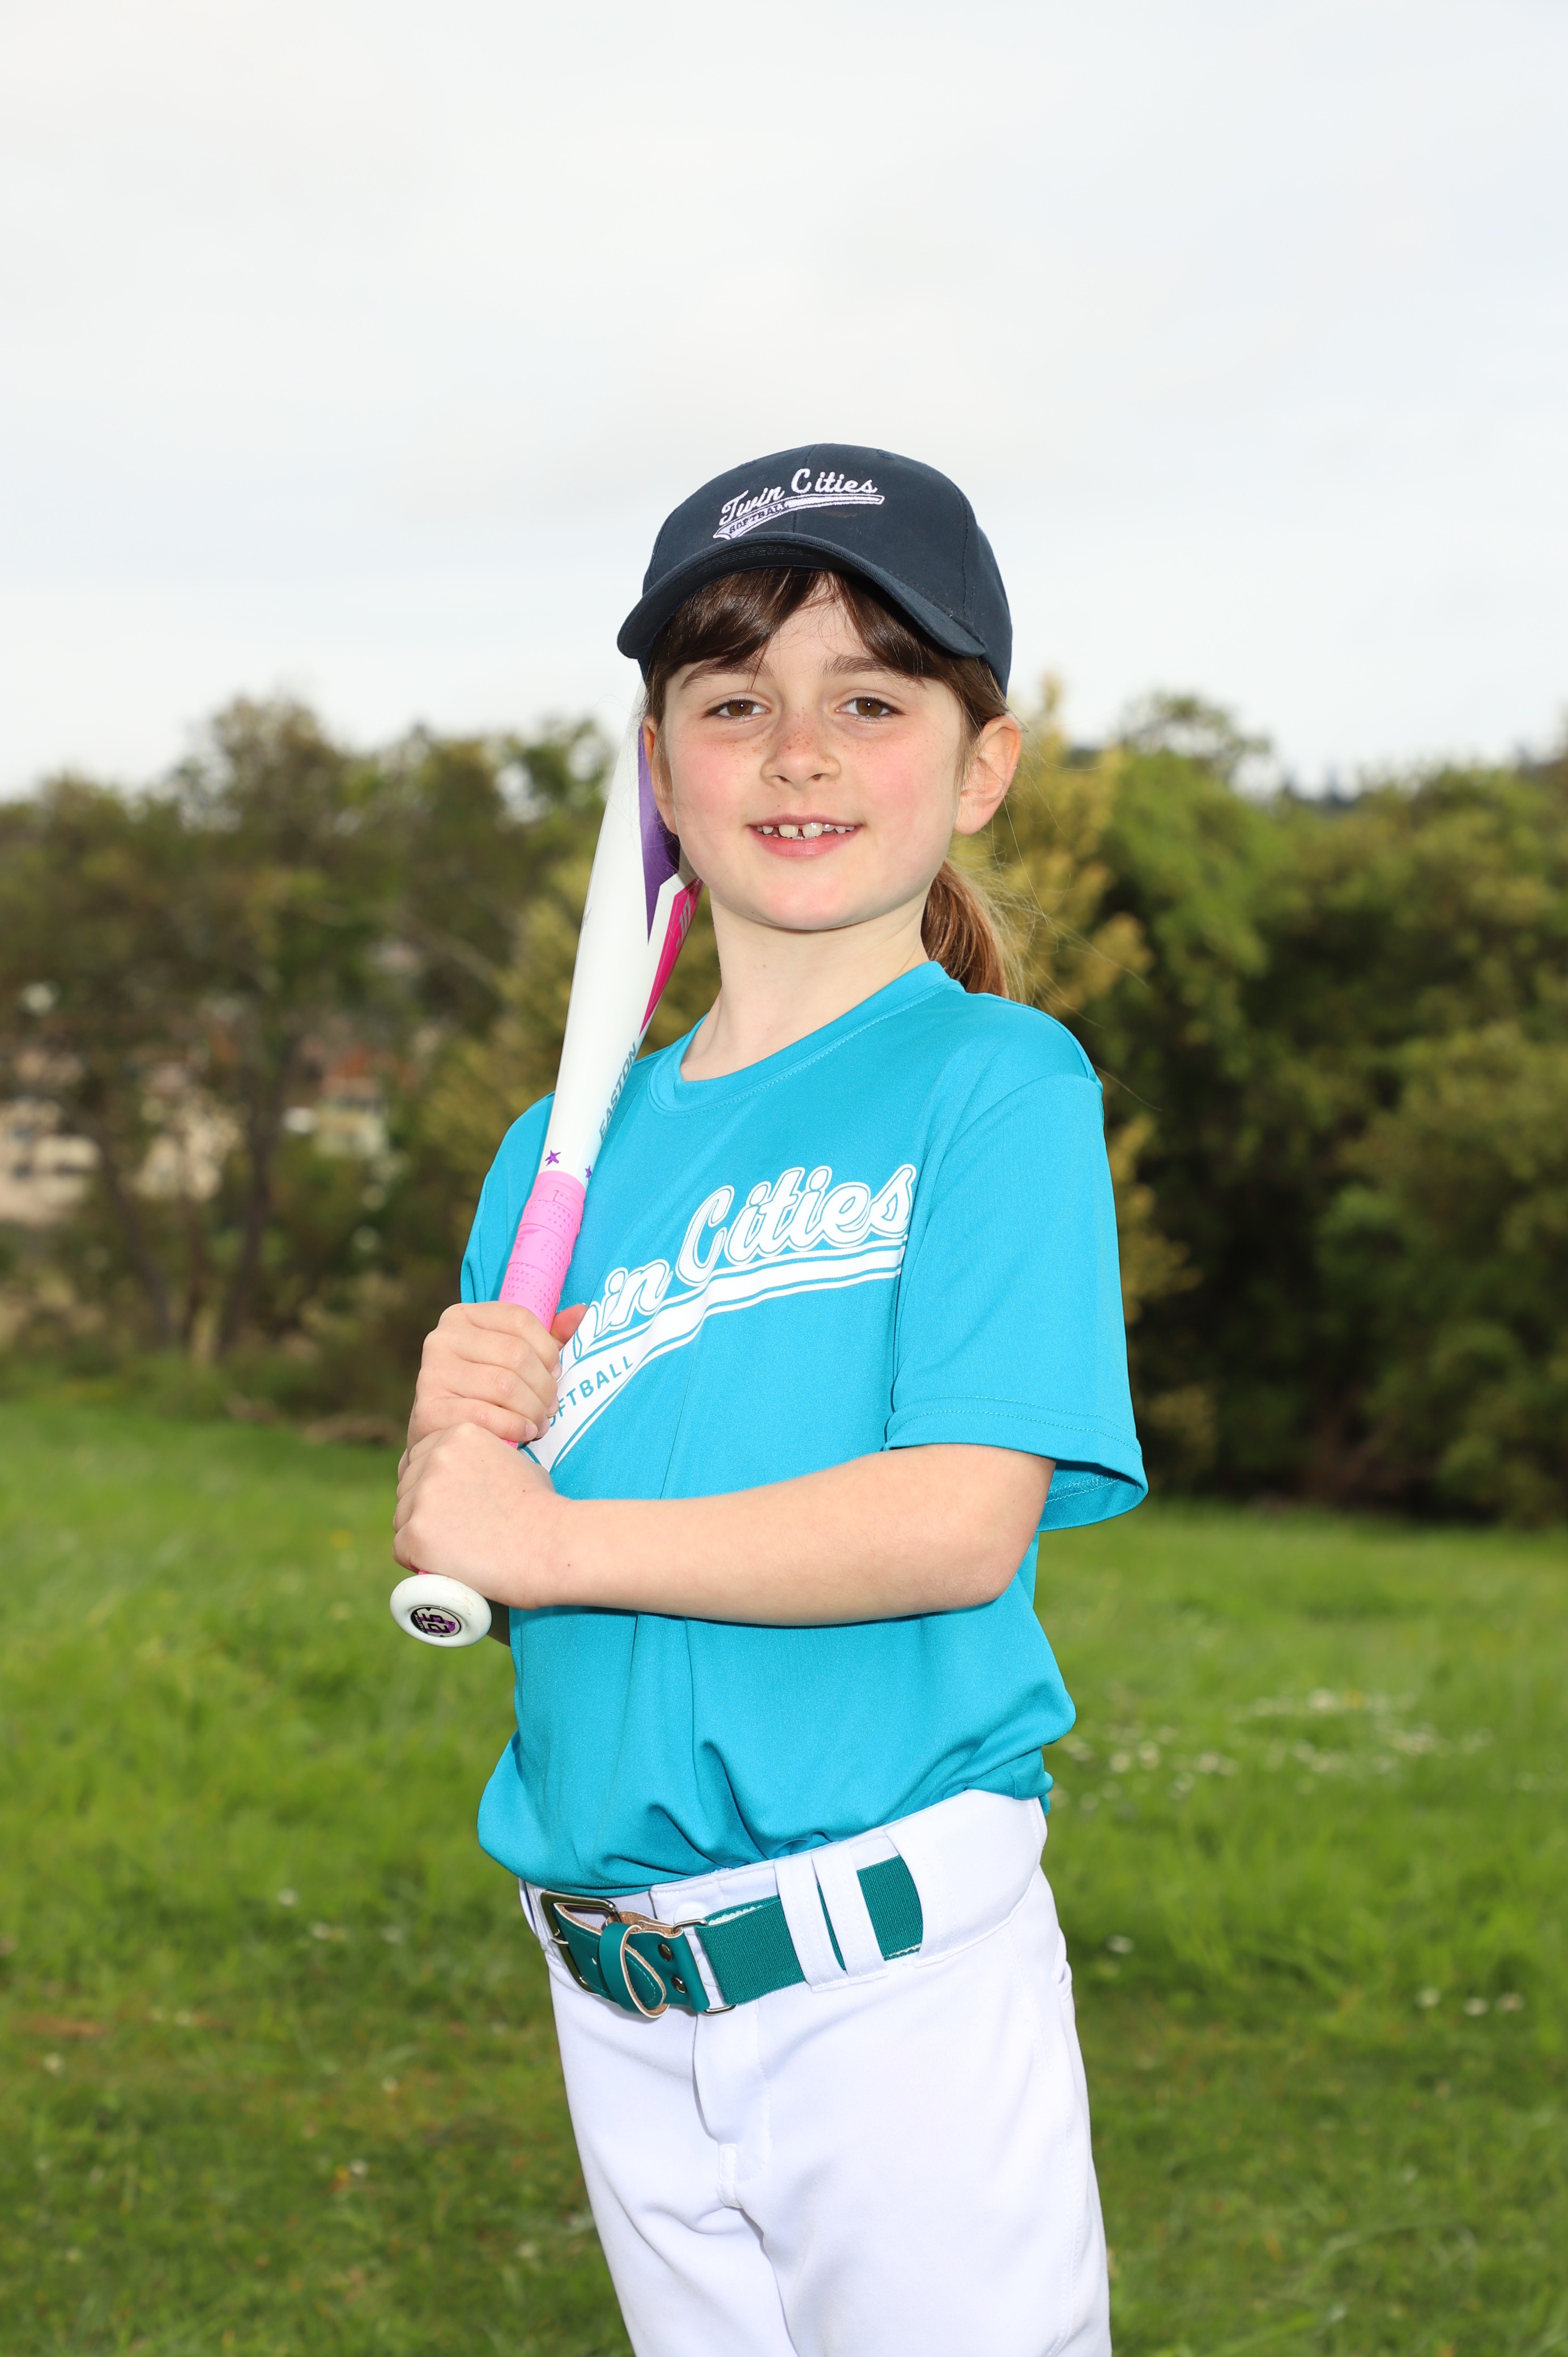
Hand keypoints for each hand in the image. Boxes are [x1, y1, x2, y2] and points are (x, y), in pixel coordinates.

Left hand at [393, 1422, 563, 1605]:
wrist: (550, 1544)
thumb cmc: (542, 1509)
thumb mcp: (516, 1462)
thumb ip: (486, 1459)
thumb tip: (473, 1476)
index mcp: (458, 1435)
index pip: (420, 1457)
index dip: (431, 1483)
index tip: (447, 1504)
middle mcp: (435, 1458)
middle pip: (408, 1487)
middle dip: (424, 1508)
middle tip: (453, 1531)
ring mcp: (423, 1496)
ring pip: (403, 1518)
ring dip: (421, 1534)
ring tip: (455, 1549)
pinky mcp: (416, 1533)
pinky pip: (401, 1548)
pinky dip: (418, 1560)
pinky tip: (442, 1564)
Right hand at [407, 1300, 586, 1449]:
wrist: (442, 1435)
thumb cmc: (485, 1391)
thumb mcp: (513, 1356)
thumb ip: (548, 1335)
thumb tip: (581, 1313)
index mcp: (462, 1316)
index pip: (520, 1319)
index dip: (547, 1348)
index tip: (555, 1371)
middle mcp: (441, 1338)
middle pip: (516, 1354)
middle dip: (544, 1385)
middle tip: (552, 1406)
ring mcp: (432, 1373)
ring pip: (505, 1386)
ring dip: (533, 1409)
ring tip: (540, 1421)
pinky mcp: (429, 1409)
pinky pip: (486, 1416)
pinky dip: (515, 1427)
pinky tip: (525, 1433)